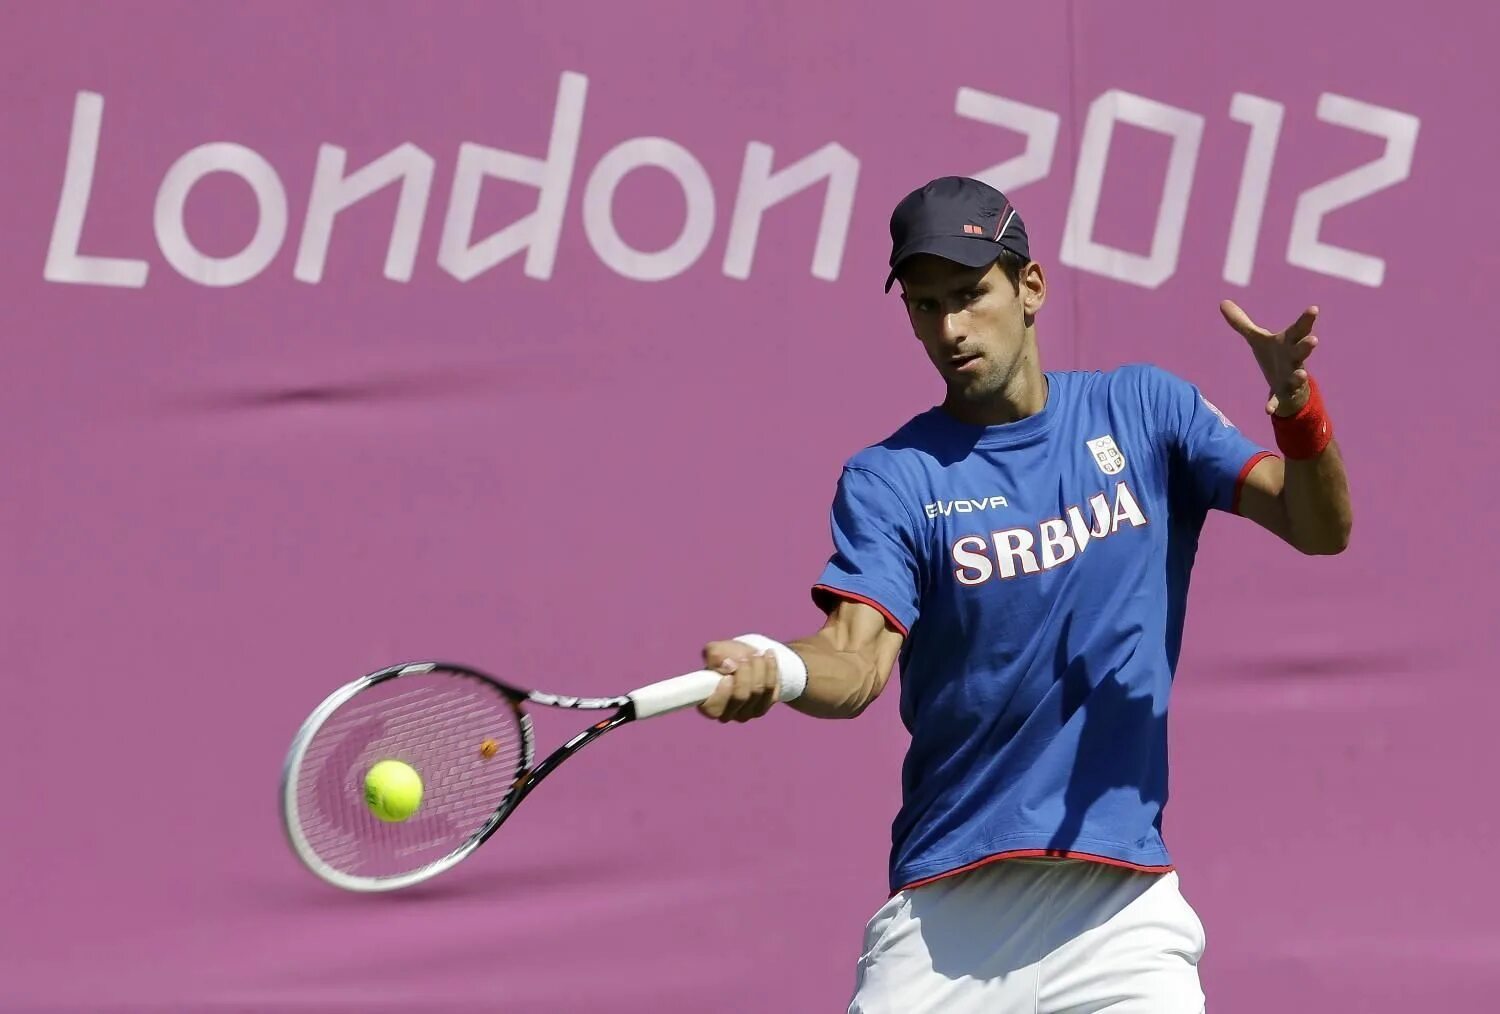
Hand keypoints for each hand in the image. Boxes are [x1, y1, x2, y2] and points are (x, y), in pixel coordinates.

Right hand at [697, 639, 780, 722]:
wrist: (746, 658)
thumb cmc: (725, 656)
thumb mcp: (715, 650)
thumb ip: (714, 656)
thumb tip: (729, 667)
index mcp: (708, 705)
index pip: (714, 708)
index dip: (722, 692)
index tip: (728, 673)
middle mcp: (727, 714)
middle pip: (740, 697)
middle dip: (745, 672)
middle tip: (745, 656)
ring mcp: (746, 713)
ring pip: (757, 692)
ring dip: (759, 668)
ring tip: (758, 653)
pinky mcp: (763, 707)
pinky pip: (772, 690)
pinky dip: (771, 670)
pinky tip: (768, 656)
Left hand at [1219, 300, 1319, 416]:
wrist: (1286, 384)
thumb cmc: (1274, 355)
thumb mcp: (1257, 338)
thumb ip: (1241, 322)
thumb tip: (1222, 302)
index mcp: (1288, 343)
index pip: (1299, 329)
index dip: (1306, 319)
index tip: (1314, 308)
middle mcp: (1293, 358)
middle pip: (1302, 350)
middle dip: (1307, 345)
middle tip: (1313, 340)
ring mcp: (1291, 377)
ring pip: (1298, 376)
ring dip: (1300, 376)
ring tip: (1302, 374)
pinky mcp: (1283, 393)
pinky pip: (1278, 400)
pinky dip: (1273, 404)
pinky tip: (1267, 410)